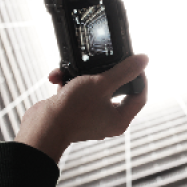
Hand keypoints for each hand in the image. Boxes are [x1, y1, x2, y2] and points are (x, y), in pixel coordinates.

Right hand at [14, 54, 148, 162]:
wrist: (42, 127)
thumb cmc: (73, 110)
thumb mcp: (101, 83)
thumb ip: (123, 71)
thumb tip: (144, 60)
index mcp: (119, 119)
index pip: (139, 96)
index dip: (140, 77)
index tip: (133, 63)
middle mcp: (107, 120)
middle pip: (115, 90)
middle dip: (103, 72)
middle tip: (102, 60)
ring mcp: (90, 117)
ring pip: (92, 89)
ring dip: (79, 75)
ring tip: (70, 69)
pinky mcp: (74, 112)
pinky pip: (76, 93)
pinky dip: (67, 83)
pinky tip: (57, 78)